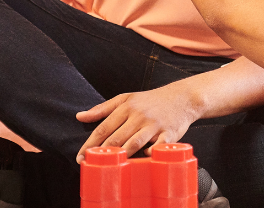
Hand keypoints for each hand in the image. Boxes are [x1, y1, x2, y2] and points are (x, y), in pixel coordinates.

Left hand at [74, 81, 201, 162]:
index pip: (104, 128)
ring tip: (113, 166)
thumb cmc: (152, 100)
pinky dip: (150, 153)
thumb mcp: (127, 98)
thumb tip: (79, 116)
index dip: (90, 144)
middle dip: (103, 153)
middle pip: (116, 137)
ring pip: (134, 143)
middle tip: (92, 164)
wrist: (184, 97)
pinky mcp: (170, 133)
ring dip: (122, 155)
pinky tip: (143, 158)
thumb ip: (103, 108)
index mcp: (127, 107)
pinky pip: (158, 146)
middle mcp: (139, 115)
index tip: (81, 156)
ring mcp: (155, 124)